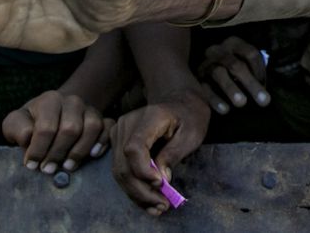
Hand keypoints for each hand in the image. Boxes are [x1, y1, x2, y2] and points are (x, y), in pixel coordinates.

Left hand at [3, 89, 108, 174]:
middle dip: (57, 153)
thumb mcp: (16, 122)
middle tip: (48, 170)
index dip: (38, 150)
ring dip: (79, 151)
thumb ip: (16, 129)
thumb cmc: (32, 122)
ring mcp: (90, 109)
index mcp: (50, 100)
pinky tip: (93, 156)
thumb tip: (28, 140)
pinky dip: (102, 142)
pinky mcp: (102, 118)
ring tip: (67, 167)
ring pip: (91, 128)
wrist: (56, 112)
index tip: (31, 165)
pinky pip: (108, 128)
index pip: (46, 127)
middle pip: (70, 129)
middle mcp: (72, 101)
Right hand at [111, 92, 210, 215]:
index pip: (134, 148)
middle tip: (162, 205)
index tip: (160, 184)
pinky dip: (133, 188)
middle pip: (124, 164)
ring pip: (120, 171)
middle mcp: (127, 123)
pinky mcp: (117, 143)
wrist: (179, 102)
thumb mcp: (192, 133)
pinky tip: (148, 200)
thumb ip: (174, 154)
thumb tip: (160, 179)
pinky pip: (121, 170)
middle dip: (142, 190)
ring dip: (137, 194)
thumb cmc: (189, 116)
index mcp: (149, 116)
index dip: (143, 170)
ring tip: (157, 206)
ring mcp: (119, 133)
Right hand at [197, 36, 269, 111]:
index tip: (266, 85)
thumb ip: (254, 73)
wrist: (205, 71)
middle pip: (236, 65)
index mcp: (234, 43)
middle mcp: (218, 50)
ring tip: (242, 103)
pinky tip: (225, 110)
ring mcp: (206, 64)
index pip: (250, 53)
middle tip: (264, 101)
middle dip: (250, 83)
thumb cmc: (232, 70)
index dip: (260, 70)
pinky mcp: (196, 78)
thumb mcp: (243, 64)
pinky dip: (215, 99)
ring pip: (218, 73)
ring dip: (231, 88)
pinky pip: (204, 88)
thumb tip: (265, 93)